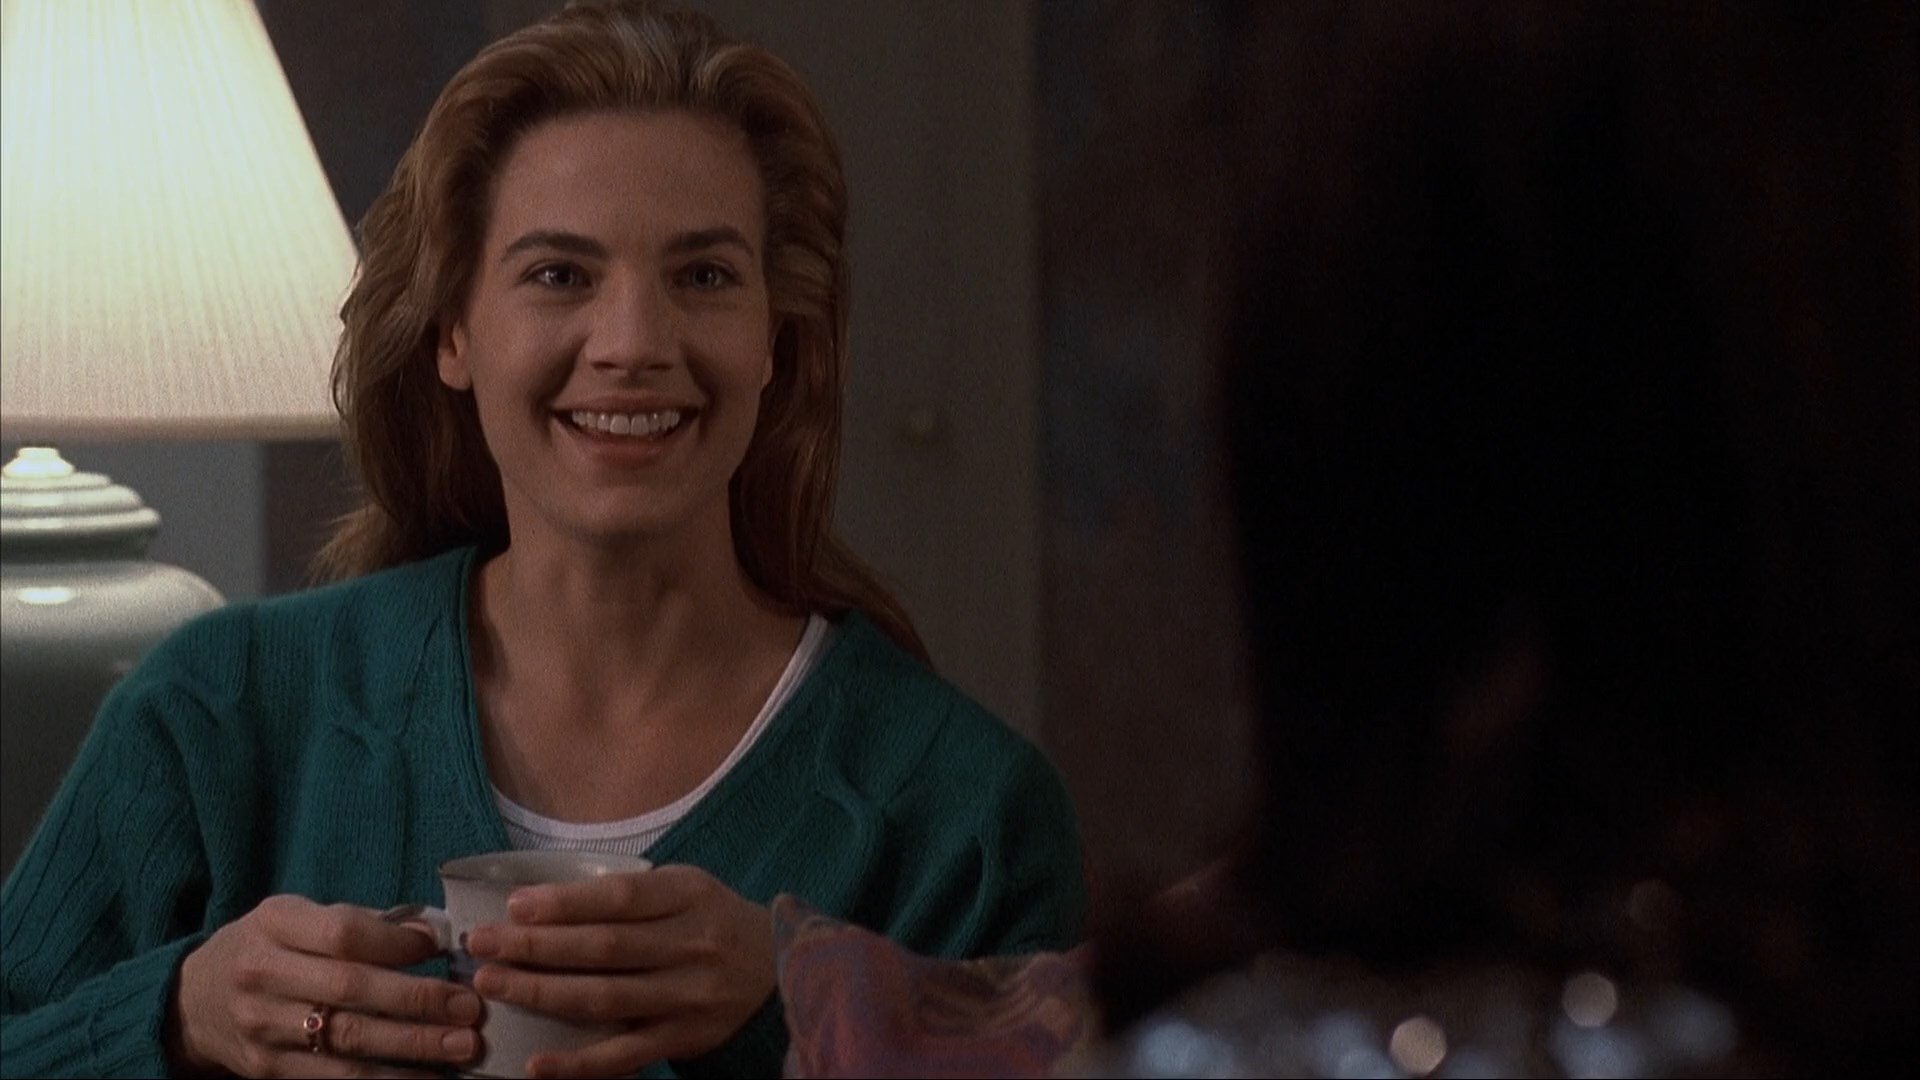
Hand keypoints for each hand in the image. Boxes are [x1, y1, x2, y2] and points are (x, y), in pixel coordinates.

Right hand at [171, 894, 483, 1077]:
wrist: (194, 1000)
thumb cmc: (269, 948)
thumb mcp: (298, 917)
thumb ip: (359, 923)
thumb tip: (431, 934)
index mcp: (275, 923)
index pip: (343, 932)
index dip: (396, 943)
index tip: (441, 948)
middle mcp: (263, 974)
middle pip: (351, 990)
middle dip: (418, 1001)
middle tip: (469, 1008)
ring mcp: (263, 1026)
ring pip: (346, 1041)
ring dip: (411, 1047)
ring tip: (459, 1047)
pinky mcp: (267, 1069)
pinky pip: (334, 1078)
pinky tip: (424, 1078)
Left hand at [463, 864, 774, 1078]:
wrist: (779, 971)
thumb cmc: (714, 921)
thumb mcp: (687, 887)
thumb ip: (631, 892)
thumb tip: (546, 900)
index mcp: (689, 896)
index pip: (620, 898)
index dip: (564, 903)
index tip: (514, 906)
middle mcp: (692, 945)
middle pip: (604, 948)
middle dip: (535, 947)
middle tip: (482, 945)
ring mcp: (688, 996)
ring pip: (605, 999)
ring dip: (542, 993)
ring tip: (492, 985)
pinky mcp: (683, 1038)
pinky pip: (624, 1055)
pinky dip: (579, 1063)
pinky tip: (537, 1063)